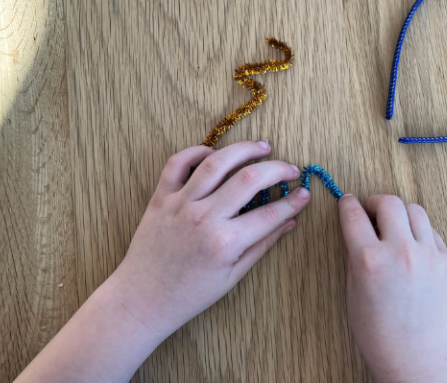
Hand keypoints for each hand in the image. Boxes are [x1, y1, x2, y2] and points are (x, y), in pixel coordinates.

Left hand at [108, 141, 311, 335]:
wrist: (141, 299)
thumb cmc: (190, 293)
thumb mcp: (233, 276)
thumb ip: (262, 244)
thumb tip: (290, 222)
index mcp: (226, 243)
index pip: (270, 213)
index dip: (294, 201)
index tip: (305, 193)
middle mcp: (204, 218)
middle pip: (249, 178)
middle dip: (277, 169)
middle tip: (290, 169)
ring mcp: (180, 204)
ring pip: (217, 162)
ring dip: (244, 150)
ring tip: (263, 147)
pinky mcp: (161, 197)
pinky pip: (178, 163)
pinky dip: (198, 151)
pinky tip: (216, 154)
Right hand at [338, 195, 446, 382]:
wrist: (415, 356)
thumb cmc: (378, 332)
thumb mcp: (353, 290)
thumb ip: (355, 254)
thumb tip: (358, 226)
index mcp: (369, 260)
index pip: (354, 214)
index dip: (348, 204)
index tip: (348, 202)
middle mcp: (400, 252)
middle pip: (389, 202)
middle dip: (375, 202)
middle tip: (371, 212)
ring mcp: (427, 255)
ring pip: (415, 210)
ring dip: (400, 214)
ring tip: (394, 227)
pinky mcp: (446, 262)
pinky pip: (431, 232)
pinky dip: (419, 233)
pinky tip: (411, 246)